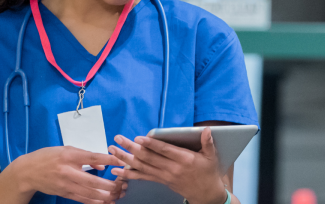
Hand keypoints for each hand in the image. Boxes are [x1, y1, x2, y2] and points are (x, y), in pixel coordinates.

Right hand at [12, 146, 126, 203]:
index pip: (92, 157)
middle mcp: (68, 171)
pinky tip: (105, 202)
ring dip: (105, 195)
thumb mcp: (66, 150)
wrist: (28, 172)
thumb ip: (85, 155)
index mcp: (69, 155)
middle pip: (93, 180)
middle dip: (110, 184)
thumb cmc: (48, 157)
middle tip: (122, 184)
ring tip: (117, 194)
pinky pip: (82, 199)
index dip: (108, 160)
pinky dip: (94, 202)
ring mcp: (66, 184)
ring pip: (89, 193)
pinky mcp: (64, 193)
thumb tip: (102, 164)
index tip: (120, 161)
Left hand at [108, 127, 226, 203]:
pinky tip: (117, 171)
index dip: (151, 144)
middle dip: (131, 148)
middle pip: (148, 157)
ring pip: (142, 166)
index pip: (164, 151)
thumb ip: (207, 143)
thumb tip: (207, 129)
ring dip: (126, 159)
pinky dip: (128, 174)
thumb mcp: (212, 157)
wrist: (206, 194)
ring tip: (113, 150)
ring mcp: (164, 176)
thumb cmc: (208, 172)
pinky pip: (142, 177)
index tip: (139, 138)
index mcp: (184, 159)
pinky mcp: (160, 180)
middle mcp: (171, 168)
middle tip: (118, 139)